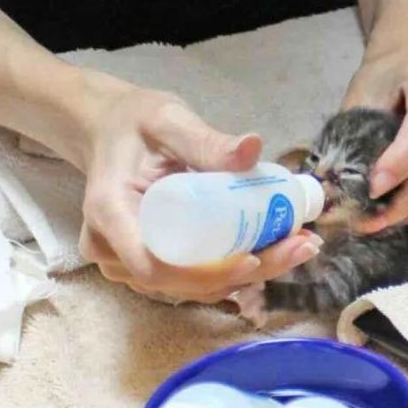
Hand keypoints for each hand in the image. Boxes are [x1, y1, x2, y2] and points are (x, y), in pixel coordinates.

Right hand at [78, 86, 321, 303]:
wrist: (108, 132)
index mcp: (110, 213)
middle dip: (244, 273)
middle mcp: (112, 249)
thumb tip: (253, 147)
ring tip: (297, 246)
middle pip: (181, 282)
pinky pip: (190, 278)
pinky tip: (273, 249)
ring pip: (190, 286)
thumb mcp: (169, 121)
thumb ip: (205, 139)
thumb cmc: (133, 123)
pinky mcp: (147, 265)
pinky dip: (231, 269)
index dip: (204, 273)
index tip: (252, 257)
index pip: (155, 266)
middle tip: (300, 246)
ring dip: (245, 275)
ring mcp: (127, 263)